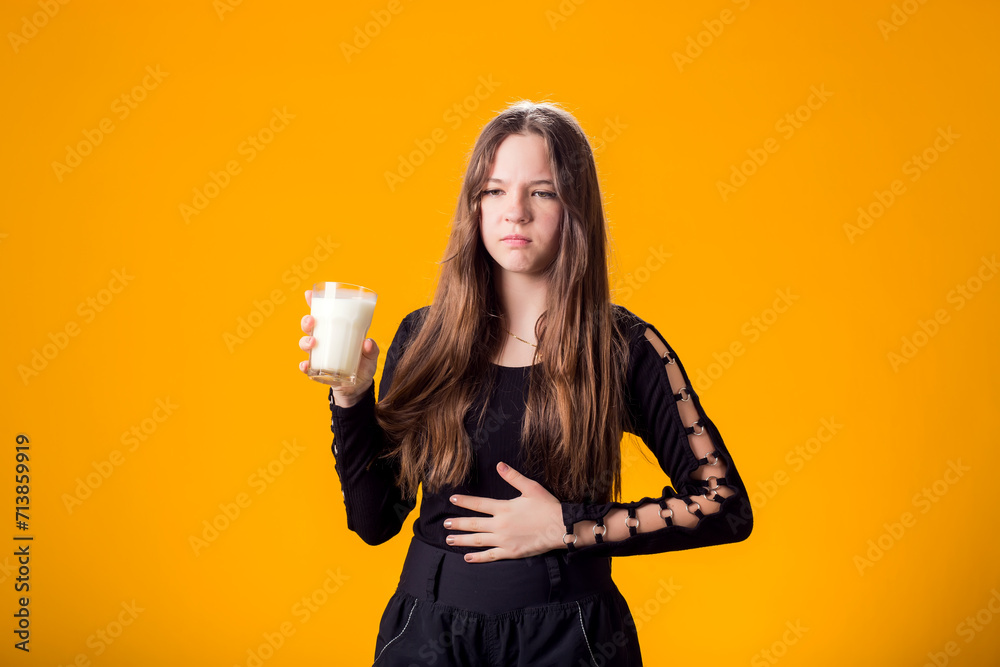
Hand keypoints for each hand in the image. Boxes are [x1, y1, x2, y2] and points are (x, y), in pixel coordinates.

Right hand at [298, 289, 379, 407]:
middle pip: (309, 327)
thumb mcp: (371, 355)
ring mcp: (319, 355)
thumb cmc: (364, 365)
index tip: (308, 294)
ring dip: (305, 341)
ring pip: (305, 344)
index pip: (322, 313)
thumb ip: (372, 349)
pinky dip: (304, 366)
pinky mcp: (317, 371)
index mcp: (335, 331)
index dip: (313, 303)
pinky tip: (306, 366)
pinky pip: (306, 367)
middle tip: (312, 321)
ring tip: (312, 343)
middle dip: (307, 321)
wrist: (358, 387)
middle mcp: (324, 341)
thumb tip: (367, 343)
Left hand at [444, 462, 566, 561]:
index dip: (464, 502)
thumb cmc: (547, 507)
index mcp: (504, 508)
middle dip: (457, 524)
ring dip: (462, 540)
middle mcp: (500, 525)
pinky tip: (467, 558)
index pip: (478, 504)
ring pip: (477, 541)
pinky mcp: (510, 552)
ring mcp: (504, 540)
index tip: (451, 500)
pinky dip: (477, 558)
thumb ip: (513, 477)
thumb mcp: (531, 487)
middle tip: (445, 524)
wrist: (561, 528)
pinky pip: (490, 556)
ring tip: (449, 540)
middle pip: (473, 524)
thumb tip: (499, 465)